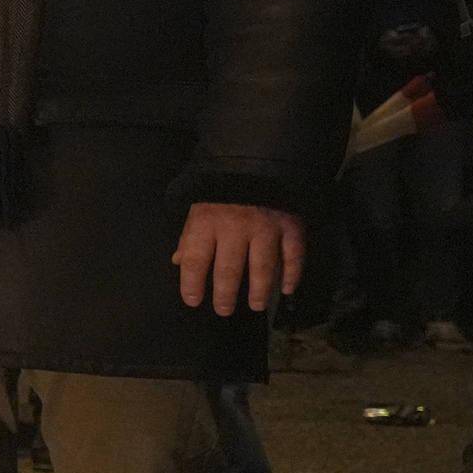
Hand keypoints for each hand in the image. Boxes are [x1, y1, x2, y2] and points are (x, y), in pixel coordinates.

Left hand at [173, 201, 303, 315]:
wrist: (259, 162)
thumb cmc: (221, 190)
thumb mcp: (198, 208)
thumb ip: (190, 236)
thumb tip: (178, 262)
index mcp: (206, 222)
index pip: (195, 260)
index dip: (191, 283)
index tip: (193, 301)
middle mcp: (235, 227)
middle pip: (229, 269)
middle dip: (225, 294)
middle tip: (223, 310)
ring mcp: (265, 227)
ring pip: (263, 267)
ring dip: (259, 290)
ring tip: (255, 306)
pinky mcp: (290, 225)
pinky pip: (293, 255)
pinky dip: (292, 274)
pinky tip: (286, 289)